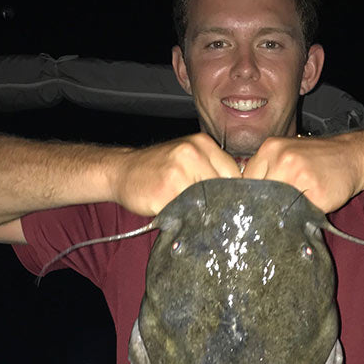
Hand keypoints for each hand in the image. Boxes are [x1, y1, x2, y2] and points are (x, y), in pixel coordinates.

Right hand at [112, 133, 242, 215]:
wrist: (122, 170)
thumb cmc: (160, 169)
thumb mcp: (189, 158)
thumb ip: (213, 170)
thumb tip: (241, 196)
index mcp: (203, 144)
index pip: (235, 174)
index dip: (233, 193)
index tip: (228, 204)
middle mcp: (192, 154)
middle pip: (223, 189)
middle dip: (219, 204)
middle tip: (211, 213)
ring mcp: (178, 172)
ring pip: (207, 202)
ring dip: (202, 214)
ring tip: (192, 213)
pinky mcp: (165, 192)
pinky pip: (186, 212)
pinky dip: (185, 219)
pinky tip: (178, 215)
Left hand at [242, 135, 363, 213]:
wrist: (352, 156)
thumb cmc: (315, 159)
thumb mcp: (285, 153)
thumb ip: (265, 170)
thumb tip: (246, 199)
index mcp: (270, 149)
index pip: (246, 181)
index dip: (251, 196)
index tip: (257, 204)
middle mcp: (282, 159)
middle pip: (259, 195)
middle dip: (266, 205)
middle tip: (277, 208)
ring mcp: (299, 176)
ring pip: (277, 206)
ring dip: (284, 211)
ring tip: (294, 205)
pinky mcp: (316, 193)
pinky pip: (299, 212)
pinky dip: (301, 214)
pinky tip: (308, 205)